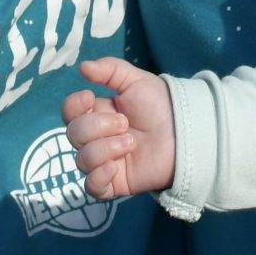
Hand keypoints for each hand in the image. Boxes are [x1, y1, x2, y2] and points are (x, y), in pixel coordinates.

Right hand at [64, 58, 175, 198]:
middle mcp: (96, 138)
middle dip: (98, 126)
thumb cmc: (161, 105)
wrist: (186, 132)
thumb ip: (110, 70)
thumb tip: (82, 67)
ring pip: (82, 160)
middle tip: (125, 123)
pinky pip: (92, 187)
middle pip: (73, 134)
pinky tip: (115, 168)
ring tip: (131, 143)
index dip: (74, 106)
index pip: (69, 112)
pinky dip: (98, 177)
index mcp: (98, 113)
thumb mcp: (137, 81)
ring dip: (105, 149)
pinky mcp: (115, 183)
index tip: (90, 98)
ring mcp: (104, 161)